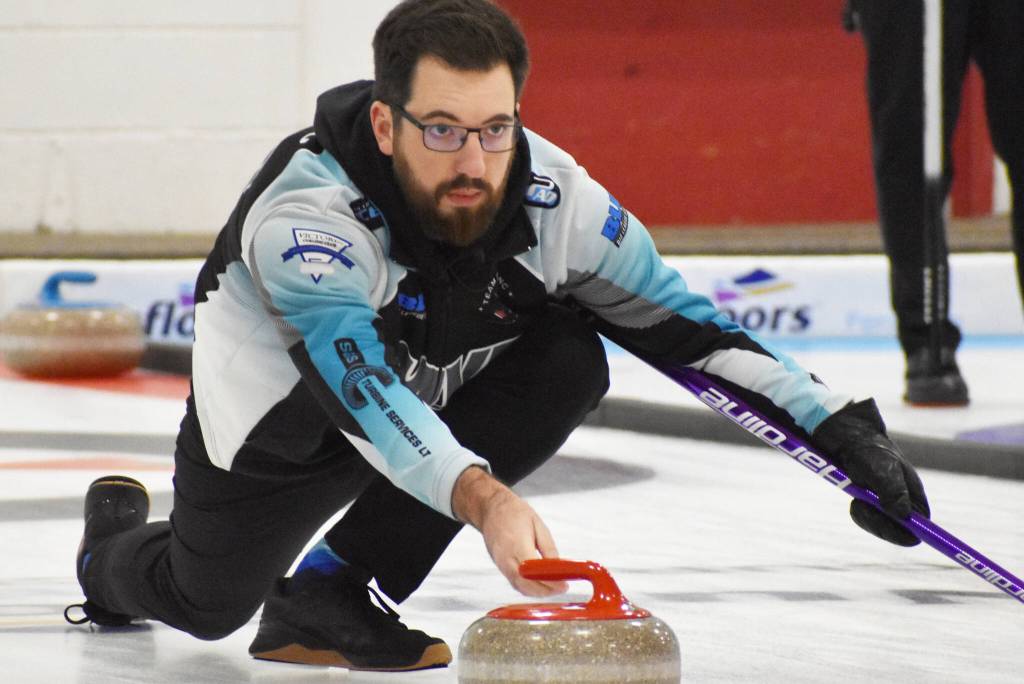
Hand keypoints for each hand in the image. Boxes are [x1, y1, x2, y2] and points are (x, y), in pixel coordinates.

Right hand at [451, 466, 567, 595]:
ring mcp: (501, 564)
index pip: (534, 571)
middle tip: (563, 588)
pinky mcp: (500, 567)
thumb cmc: (514, 513)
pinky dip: (529, 588)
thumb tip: (558, 567)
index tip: (564, 585)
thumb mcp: (538, 525)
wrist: (491, 509)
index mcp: (517, 545)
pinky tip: (541, 586)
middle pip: (526, 584)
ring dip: (538, 592)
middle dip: (546, 590)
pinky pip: (515, 583)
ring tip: (555, 588)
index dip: (550, 581)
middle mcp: (506, 558)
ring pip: (520, 587)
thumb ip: (548, 548)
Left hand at [813, 399, 929, 545]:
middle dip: (879, 523)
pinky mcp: (873, 505)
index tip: (896, 534)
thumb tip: (903, 515)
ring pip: (880, 527)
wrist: (851, 442)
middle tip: (861, 506)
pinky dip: (859, 512)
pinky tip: (856, 497)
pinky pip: (866, 519)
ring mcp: (888, 506)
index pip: (922, 528)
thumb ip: (893, 491)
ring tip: (858, 497)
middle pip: (899, 532)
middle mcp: (905, 505)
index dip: (913, 534)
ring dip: (867, 516)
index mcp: (915, 497)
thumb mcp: (883, 469)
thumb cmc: (870, 452)